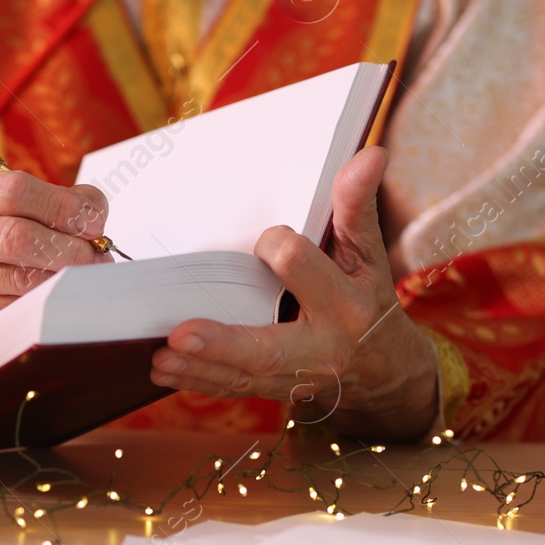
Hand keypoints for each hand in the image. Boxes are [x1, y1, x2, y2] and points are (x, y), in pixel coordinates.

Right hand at [0, 171, 110, 384]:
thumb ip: (62, 203)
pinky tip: (54, 302)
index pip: (15, 189)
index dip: (64, 206)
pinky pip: (16, 312)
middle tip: (97, 258)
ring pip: (22, 280)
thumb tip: (94, 218)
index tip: (94, 223)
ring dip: (64, 281)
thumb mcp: (20, 210)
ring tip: (81, 280)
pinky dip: (45, 308)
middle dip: (69, 248)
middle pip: (17, 236)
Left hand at [148, 146, 439, 440]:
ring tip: (161, 356)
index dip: (274, 245)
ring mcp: (295, 376)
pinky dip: (197, 380)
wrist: (382, 367)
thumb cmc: (367, 295)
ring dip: (198, 367)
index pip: (297, 265)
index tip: (266, 239)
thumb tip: (369, 154)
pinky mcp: (274, 390)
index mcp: (346, 302)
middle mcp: (322, 347)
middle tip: (180, 336)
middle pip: (267, 347)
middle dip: (224, 343)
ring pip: (242, 376)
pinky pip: (232, 388)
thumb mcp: (367, 252)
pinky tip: (163, 370)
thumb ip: (356, 205)